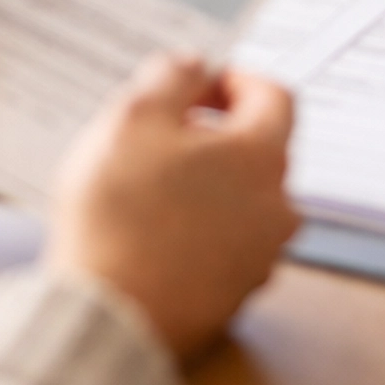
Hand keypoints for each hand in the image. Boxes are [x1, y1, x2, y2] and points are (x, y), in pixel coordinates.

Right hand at [48, 54, 296, 360]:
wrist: (107, 318)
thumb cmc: (118, 214)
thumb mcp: (133, 116)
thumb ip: (172, 75)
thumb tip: (195, 66)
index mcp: (263, 157)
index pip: (274, 96)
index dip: (233, 80)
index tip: (194, 86)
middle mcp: (277, 209)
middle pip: (258, 150)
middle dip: (213, 134)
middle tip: (158, 138)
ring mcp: (259, 260)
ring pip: (241, 200)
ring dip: (206, 185)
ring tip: (148, 189)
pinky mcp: (234, 298)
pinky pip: (225, 246)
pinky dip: (198, 231)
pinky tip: (151, 235)